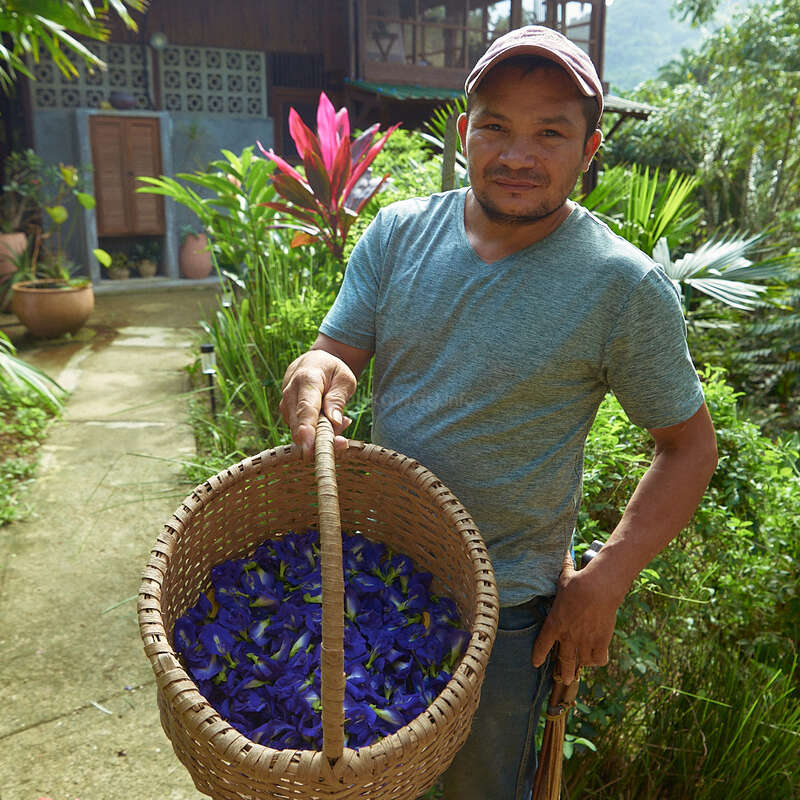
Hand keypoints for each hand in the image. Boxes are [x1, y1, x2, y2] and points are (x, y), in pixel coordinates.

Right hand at [279, 349, 356, 457]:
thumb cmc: (331, 371)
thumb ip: (338, 399)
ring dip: (323, 435)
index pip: (306, 408)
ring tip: (343, 420)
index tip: (310, 446)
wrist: (313, 364)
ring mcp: (286, 406)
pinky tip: (332, 421)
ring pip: (300, 432)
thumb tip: (335, 422)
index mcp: (306, 379)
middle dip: (319, 440)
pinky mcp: (287, 417)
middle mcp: (290, 393)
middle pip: (299, 425)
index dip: (307, 428)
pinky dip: (319, 433)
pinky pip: (302, 433)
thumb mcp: (344, 379)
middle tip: (343, 443)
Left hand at [531, 552, 621, 683]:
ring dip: (580, 666)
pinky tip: (597, 658)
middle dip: (564, 672)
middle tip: (564, 678)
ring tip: (580, 669)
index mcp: (554, 623)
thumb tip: (561, 553)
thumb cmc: (578, 581)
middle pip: (564, 661)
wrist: (599, 587)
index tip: (536, 663)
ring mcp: (584, 641)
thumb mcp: (564, 577)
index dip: (538, 655)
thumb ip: (561, 572)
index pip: (542, 644)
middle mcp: (568, 636)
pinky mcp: (601, 641)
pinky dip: (598, 660)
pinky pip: (598, 659)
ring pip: (581, 663)